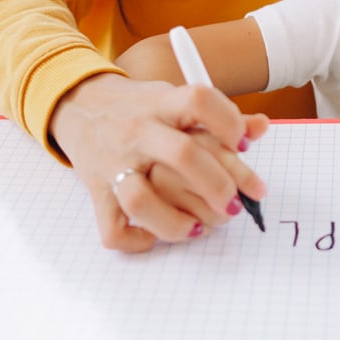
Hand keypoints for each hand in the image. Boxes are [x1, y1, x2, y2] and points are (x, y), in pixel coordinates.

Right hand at [49, 72, 268, 252]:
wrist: (79, 104)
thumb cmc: (139, 107)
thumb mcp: (175, 99)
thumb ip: (218, 115)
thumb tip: (260, 127)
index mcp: (162, 104)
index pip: (199, 101)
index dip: (229, 122)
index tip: (244, 143)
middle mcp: (139, 132)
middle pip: (182, 156)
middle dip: (218, 184)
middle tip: (236, 202)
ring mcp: (116, 164)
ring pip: (140, 199)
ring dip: (177, 221)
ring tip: (200, 226)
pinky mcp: (98, 192)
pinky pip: (112, 227)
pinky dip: (137, 240)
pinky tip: (157, 235)